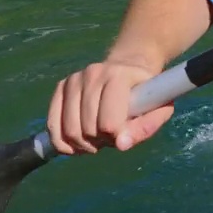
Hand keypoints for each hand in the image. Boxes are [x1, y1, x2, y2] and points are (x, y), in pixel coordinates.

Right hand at [46, 59, 173, 154]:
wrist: (128, 68)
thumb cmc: (145, 93)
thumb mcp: (159, 108)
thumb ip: (147, 127)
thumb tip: (121, 144)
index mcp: (119, 76)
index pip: (108, 121)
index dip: (115, 137)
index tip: (123, 136)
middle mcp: (93, 74)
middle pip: (87, 128)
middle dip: (100, 141)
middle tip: (111, 137)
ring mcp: (74, 79)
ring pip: (68, 129)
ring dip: (83, 144)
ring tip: (97, 138)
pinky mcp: (60, 86)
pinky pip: (52, 125)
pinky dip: (63, 142)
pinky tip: (77, 143)